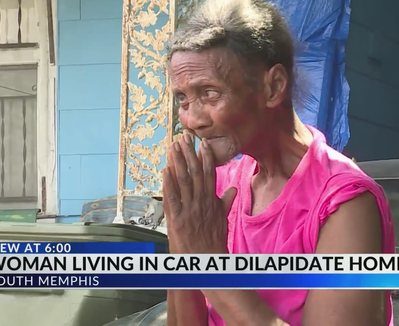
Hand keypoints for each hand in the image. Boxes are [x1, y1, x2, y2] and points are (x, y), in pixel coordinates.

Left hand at [163, 133, 236, 253]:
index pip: (209, 174)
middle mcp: (201, 202)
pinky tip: (166, 169)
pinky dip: (168, 182)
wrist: (207, 261)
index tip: (203, 143)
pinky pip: (172, 197)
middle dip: (190, 153)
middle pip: (195, 172)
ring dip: (178, 162)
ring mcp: (189, 210)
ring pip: (183, 181)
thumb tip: (233, 190)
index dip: (206, 157)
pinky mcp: (177, 219)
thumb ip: (225, 203)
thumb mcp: (223, 220)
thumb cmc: (214, 241)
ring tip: (173, 146)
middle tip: (185, 137)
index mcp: (212, 201)